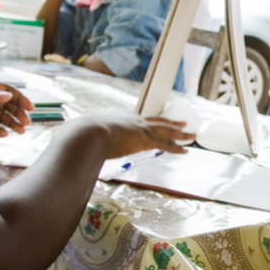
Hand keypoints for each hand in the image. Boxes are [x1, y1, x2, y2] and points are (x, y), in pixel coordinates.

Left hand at [0, 81, 33, 135]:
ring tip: (20, 131)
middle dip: (18, 113)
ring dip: (12, 123)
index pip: (5, 90)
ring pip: (1, 118)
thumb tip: (8, 95)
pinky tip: (4, 134)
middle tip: (25, 123)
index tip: (30, 107)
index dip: (19, 97)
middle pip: (7, 105)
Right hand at [77, 110, 195, 158]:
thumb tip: (77, 148)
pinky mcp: (145, 140)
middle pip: (157, 120)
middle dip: (170, 122)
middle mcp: (133, 121)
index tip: (156, 123)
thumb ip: (88, 141)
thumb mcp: (87, 136)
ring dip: (181, 133)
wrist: (89, 133)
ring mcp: (141, 129)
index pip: (139, 121)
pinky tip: (186, 151)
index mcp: (120, 119)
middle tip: (182, 121)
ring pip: (167, 130)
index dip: (149, 123)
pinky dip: (177, 148)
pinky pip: (166, 144)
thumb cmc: (83, 136)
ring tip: (192, 134)